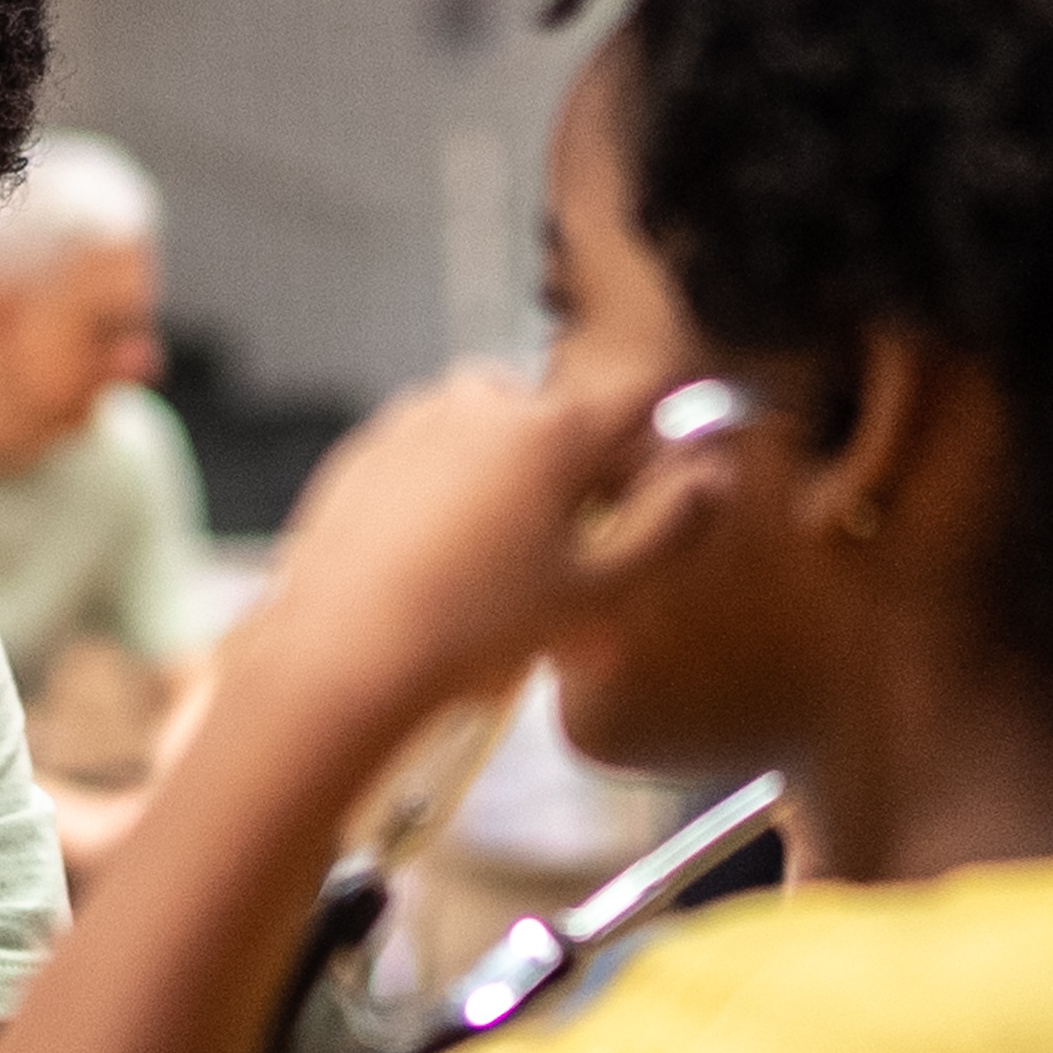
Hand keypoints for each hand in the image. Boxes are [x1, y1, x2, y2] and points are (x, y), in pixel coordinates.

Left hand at [229, 363, 683, 719]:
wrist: (339, 655)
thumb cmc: (477, 629)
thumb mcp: (596, 592)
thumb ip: (668, 527)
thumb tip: (713, 475)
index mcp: (552, 428)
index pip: (639, 397)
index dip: (666, 434)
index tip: (665, 479)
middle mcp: (482, 401)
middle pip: (561, 424)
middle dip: (578, 485)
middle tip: (573, 568)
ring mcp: (414, 421)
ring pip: (492, 443)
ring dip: (512, 493)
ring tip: (501, 582)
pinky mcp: (363, 453)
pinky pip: (430, 463)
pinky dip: (448, 500)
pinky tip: (438, 571)